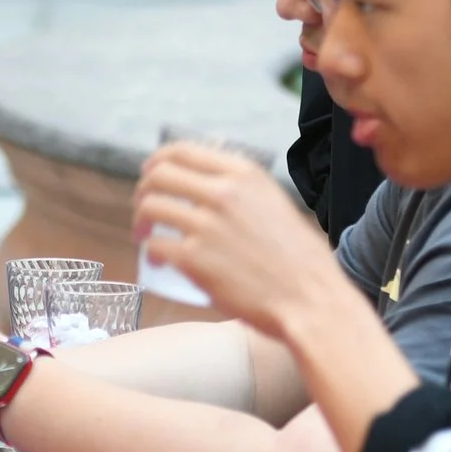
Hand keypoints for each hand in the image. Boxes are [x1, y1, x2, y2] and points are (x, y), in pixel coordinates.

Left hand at [132, 142, 341, 343]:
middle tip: (143, 208)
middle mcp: (223, 193)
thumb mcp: (274, 204)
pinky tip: (158, 262)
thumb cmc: (299, 260)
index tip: (151, 174)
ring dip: (140, 221)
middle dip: (143, 190)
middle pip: (159, 175)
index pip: (182, 151)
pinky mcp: (195, 259)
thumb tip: (206, 183)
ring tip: (144, 235)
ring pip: (151, 207)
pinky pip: (155, 246)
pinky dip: (150, 252)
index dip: (158, 161)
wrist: (310, 300)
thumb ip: (241, 190)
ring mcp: (206, 225)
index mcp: (243, 174)